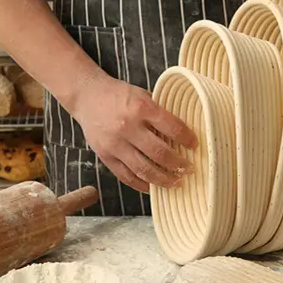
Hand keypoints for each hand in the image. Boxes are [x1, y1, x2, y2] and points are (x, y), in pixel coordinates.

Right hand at [72, 74, 197, 192]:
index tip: (195, 145)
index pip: (172, 127)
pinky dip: (142, 185)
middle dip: (178, 164)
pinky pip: (126, 176)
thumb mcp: (142, 95)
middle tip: (189, 169)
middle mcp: (128, 127)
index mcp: (141, 108)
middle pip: (159, 153)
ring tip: (176, 182)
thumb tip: (183, 131)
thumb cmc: (119, 95)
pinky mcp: (105, 156)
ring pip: (143, 169)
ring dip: (163, 179)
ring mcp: (115, 144)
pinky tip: (154, 187)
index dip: (187, 139)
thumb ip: (159, 112)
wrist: (87, 96)